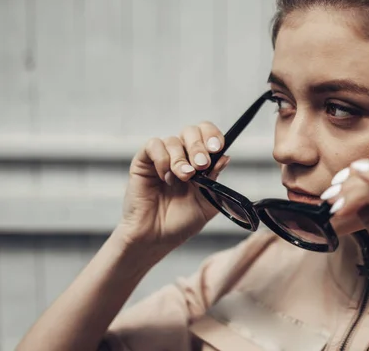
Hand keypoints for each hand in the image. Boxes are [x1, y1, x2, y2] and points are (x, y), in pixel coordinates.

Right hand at [118, 122, 229, 256]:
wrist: (157, 238)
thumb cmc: (182, 222)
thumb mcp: (208, 203)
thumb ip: (216, 180)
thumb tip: (225, 157)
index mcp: (199, 162)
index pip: (207, 135)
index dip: (213, 136)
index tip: (217, 147)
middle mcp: (181, 156)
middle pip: (191, 131)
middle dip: (199, 146)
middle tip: (201, 164)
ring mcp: (162, 158)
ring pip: (174, 140)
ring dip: (181, 159)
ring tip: (183, 178)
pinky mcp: (144, 162)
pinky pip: (154, 145)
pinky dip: (162, 159)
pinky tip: (166, 177)